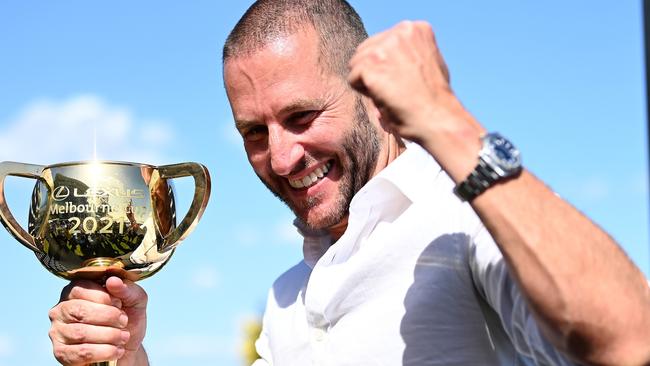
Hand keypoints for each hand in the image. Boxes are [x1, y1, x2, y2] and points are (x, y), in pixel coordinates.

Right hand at [49, 276, 147, 364]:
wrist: (128, 346)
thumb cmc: (128, 319)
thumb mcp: (135, 300)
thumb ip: (127, 289)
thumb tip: (113, 280)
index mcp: (76, 290)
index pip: (82, 288)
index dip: (105, 297)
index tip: (120, 305)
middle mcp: (61, 309)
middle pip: (79, 310)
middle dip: (108, 317)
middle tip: (124, 322)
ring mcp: (58, 331)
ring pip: (80, 333)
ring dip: (109, 335)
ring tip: (123, 337)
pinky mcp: (61, 353)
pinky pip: (81, 353)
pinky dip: (104, 352)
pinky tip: (116, 350)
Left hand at [348, 21, 483, 180]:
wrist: (438, 118)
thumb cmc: (436, 98)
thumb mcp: (429, 61)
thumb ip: (410, 51)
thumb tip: (391, 55)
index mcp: (415, 28)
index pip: (382, 42)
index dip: (387, 65)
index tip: (405, 80)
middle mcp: (400, 31)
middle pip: (365, 50)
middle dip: (374, 71)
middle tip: (396, 89)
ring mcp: (384, 47)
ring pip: (356, 64)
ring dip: (368, 82)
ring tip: (392, 93)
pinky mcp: (371, 64)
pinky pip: (352, 79)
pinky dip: (364, 93)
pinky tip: (385, 97)